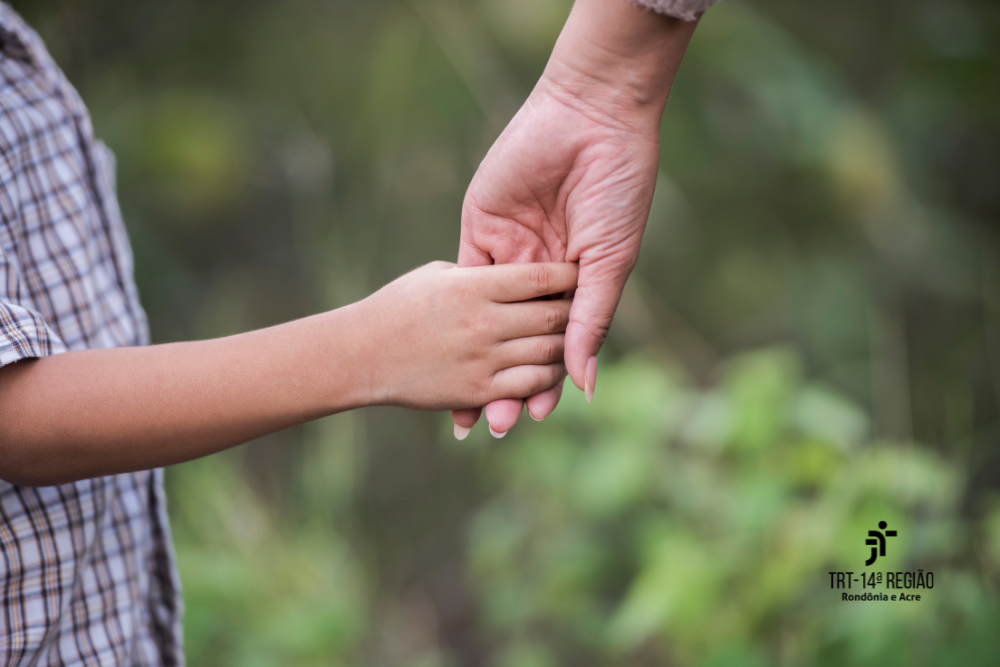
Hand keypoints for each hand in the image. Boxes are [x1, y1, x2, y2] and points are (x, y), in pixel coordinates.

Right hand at [360, 261, 576, 411]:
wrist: (363, 354)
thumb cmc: (398, 306)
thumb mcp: (438, 276)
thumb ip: (479, 273)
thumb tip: (517, 270)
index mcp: (473, 286)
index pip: (539, 275)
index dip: (568, 272)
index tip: (581, 269)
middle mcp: (483, 322)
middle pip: (552, 314)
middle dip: (575, 310)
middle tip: (586, 306)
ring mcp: (483, 358)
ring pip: (550, 352)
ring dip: (567, 346)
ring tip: (573, 339)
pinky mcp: (478, 390)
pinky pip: (531, 384)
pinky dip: (549, 378)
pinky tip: (551, 370)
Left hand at [452, 0, 698, 435]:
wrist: (591, 120)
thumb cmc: (616, 190)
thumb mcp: (610, 262)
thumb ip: (591, 322)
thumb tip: (583, 385)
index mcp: (576, 284)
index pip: (555, 345)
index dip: (544, 383)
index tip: (535, 419)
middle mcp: (540, 276)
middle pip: (517, 341)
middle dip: (507, 382)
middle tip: (496, 425)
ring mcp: (508, 255)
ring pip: (486, 321)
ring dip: (478, 361)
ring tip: (468, 405)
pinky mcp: (479, 231)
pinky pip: (463, 280)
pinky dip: (455, 316)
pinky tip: (450, 350)